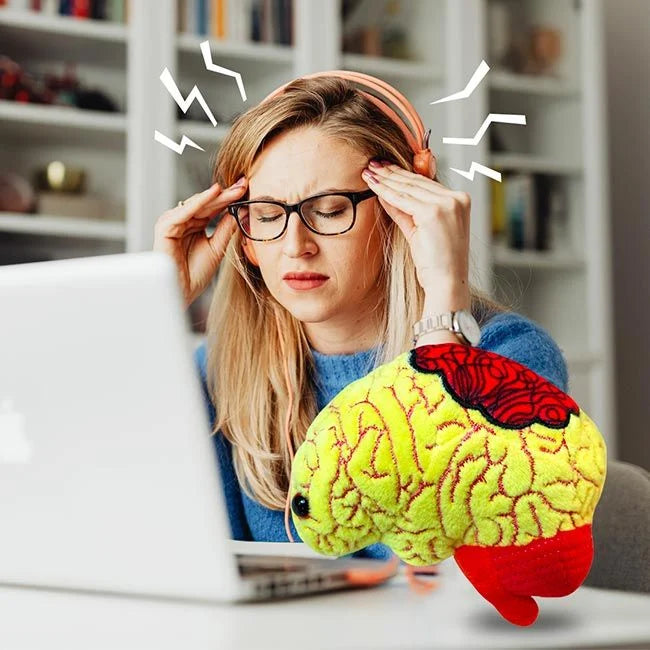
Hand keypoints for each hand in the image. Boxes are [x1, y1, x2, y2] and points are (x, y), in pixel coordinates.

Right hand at [153, 176, 246, 307]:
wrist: (182, 292)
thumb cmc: (195, 274)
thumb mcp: (217, 247)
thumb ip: (226, 229)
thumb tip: (240, 210)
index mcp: (194, 225)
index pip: (213, 207)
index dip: (229, 198)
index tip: (246, 188)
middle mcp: (182, 221)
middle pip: (206, 203)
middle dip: (225, 194)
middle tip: (243, 184)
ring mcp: (172, 223)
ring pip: (197, 204)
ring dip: (215, 196)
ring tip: (233, 189)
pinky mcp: (165, 228)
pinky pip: (183, 212)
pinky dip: (198, 202)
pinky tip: (213, 194)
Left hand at [361, 160, 470, 302]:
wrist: (446, 284)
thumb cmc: (437, 265)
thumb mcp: (421, 232)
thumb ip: (407, 212)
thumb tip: (387, 195)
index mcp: (460, 201)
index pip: (426, 183)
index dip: (403, 174)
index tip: (386, 168)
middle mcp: (456, 199)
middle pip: (417, 181)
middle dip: (391, 173)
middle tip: (373, 164)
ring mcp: (446, 204)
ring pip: (408, 188)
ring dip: (386, 179)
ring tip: (369, 172)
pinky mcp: (433, 213)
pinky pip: (403, 199)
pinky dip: (386, 192)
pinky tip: (373, 185)